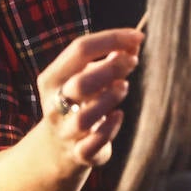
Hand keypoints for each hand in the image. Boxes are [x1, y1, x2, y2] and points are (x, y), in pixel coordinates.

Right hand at [35, 28, 141, 173]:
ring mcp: (65, 131)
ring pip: (84, 117)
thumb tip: (135, 40)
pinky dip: (109, 129)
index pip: (79, 49)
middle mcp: (53, 104)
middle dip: (111, 69)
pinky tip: (118, 115)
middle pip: (80, 84)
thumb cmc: (79, 102)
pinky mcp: (78, 154)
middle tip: (133, 61)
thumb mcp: (87, 76)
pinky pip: (92, 144)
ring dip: (109, 99)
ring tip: (124, 86)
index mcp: (53, 78)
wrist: (57, 148)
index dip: (111, 39)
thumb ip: (110, 58)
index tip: (138, 36)